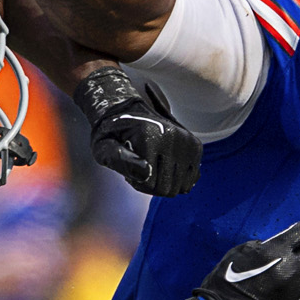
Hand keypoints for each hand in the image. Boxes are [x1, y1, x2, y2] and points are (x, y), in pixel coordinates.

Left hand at [73, 67, 201, 196]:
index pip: (149, 184)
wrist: (128, 111)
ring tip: (151, 166)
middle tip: (139, 169)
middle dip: (150, 185)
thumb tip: (146, 173)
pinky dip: (177, 180)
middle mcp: (173, 137)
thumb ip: (119, 160)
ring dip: (163, 183)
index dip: (136, 184)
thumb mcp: (104, 147)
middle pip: (166, 188)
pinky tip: (165, 167)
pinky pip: (189, 181)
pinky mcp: (196, 147)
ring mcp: (187, 141)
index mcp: (150, 136)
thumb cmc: (112, 133)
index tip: (127, 171)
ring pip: (179, 188)